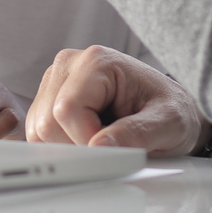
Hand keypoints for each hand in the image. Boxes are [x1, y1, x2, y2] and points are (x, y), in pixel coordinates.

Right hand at [26, 45, 205, 157]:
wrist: (172, 111)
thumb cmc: (173, 112)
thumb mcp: (169, 124)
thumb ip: (137, 134)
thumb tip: (98, 146)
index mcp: (97, 61)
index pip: (66, 111)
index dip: (87, 140)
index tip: (116, 150)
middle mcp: (69, 65)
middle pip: (47, 123)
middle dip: (78, 146)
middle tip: (113, 144)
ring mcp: (55, 82)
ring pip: (38, 131)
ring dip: (70, 148)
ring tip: (104, 139)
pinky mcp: (49, 99)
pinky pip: (38, 135)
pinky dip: (63, 147)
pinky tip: (90, 139)